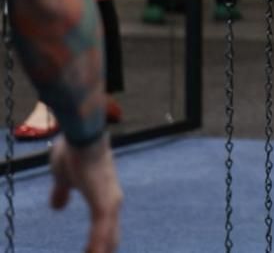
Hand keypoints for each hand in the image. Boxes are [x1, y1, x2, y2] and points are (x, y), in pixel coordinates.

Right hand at [50, 136, 121, 252]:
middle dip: (105, 249)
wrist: (80, 136)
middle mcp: (112, 201)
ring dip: (102, 250)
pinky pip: (101, 229)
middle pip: (112, 235)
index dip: (100, 242)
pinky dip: (97, 244)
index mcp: (104, 197)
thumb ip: (62, 193)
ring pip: (108, 236)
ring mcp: (110, 202)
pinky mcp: (103, 202)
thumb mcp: (63, 178)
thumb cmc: (73, 152)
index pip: (106, 226)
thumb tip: (57, 207)